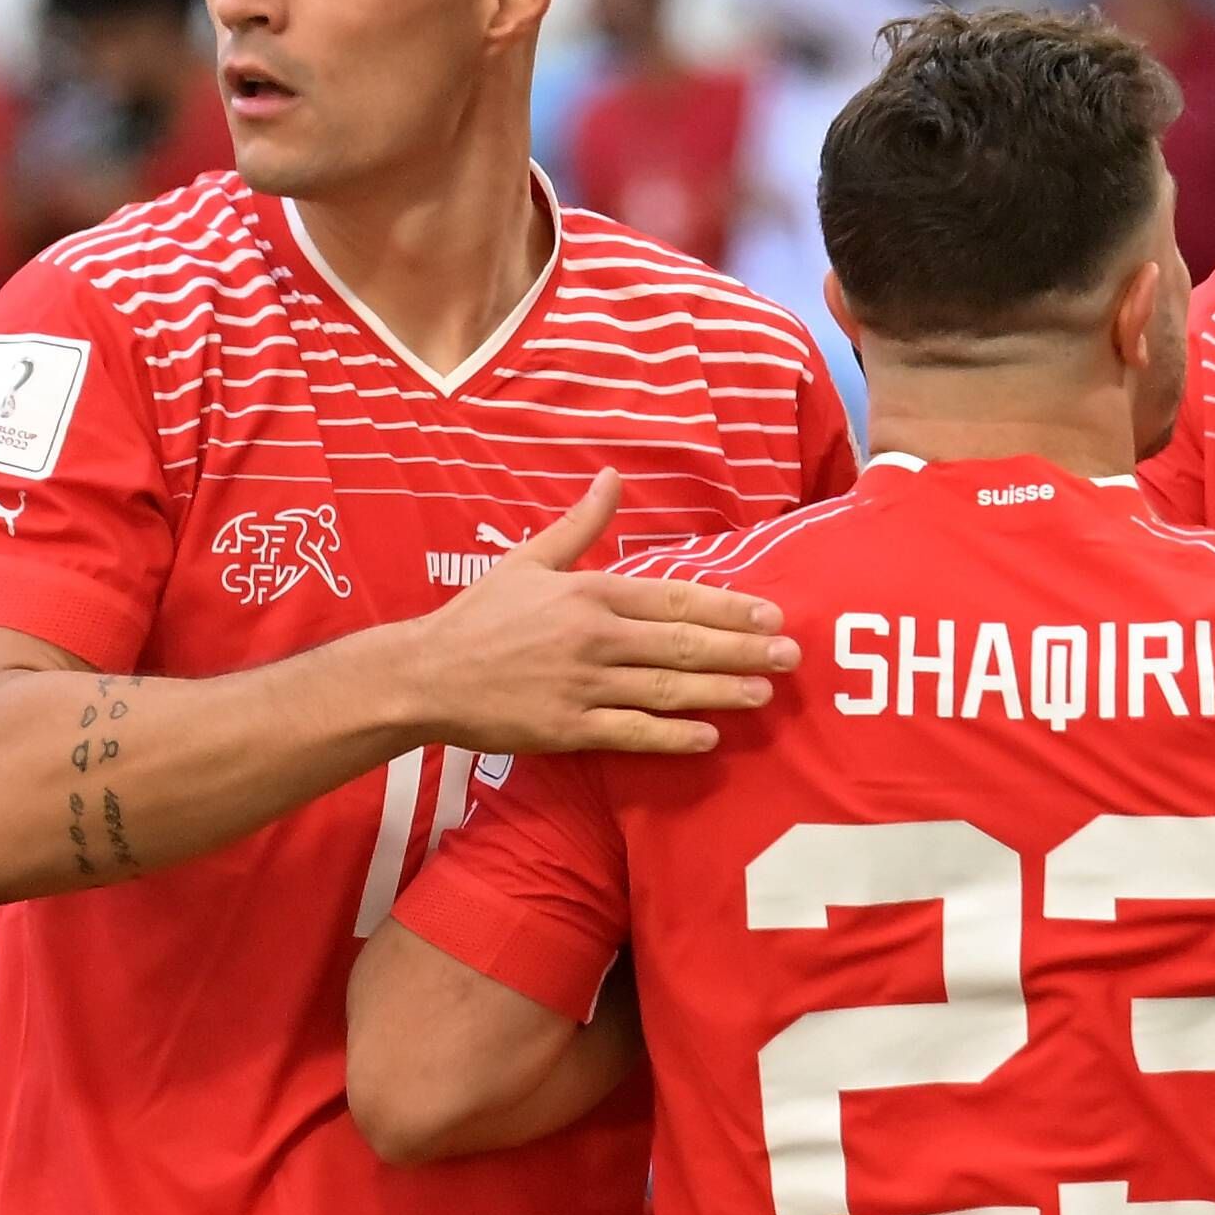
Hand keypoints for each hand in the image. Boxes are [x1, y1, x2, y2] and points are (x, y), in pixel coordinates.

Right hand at [407, 470, 799, 755]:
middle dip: (742, 650)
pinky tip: (709, 738)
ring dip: (720, 692)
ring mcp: (582, 686)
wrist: (423, 674)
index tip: (771, 615)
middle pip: (683, 643)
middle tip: (790, 656)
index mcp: (590, 593)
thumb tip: (612, 476)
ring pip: (666, 689)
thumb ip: (581, 524)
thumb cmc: (479, 616)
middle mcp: (594, 638)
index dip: (728, 607)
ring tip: (764, 693)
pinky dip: (672, 737)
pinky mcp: (567, 729)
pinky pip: (630, 733)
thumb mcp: (529, 559)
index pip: (674, 598)